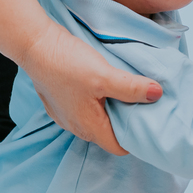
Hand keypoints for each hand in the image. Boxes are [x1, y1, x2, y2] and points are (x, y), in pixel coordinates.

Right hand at [21, 24, 161, 155]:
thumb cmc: (67, 63)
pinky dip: (95, 102)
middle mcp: (76, 128)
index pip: (119, 147)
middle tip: (139, 102)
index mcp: (90, 128)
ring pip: (95, 121)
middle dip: (124, 122)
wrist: (34, 45)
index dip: (135, 138)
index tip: (147, 121)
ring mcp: (65, 116)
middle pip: (108, 134)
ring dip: (109, 110)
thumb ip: (132, 88)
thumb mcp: (105, 75)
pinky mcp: (58, 103)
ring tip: (122, 91)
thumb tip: (157, 94)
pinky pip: (83, 109)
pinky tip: (99, 84)